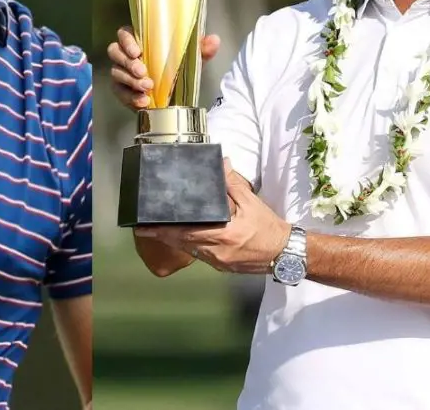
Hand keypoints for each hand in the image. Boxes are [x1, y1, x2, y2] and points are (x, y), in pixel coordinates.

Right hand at [107, 26, 220, 110]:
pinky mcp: (121, 90)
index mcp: (140, 40)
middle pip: (115, 52)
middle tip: (144, 72)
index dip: (127, 41)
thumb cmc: (179, 68)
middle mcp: (126, 54)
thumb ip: (202, 49)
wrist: (175, 94)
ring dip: (131, 81)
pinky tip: (143, 102)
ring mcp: (121, 72)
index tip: (137, 51)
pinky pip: (119, 93)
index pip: (124, 34)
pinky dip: (130, 98)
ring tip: (148, 88)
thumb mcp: (192, 59)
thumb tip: (214, 40)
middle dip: (128, 63)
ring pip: (116, 73)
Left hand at [134, 162, 289, 273]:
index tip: (145, 227)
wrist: (285, 253)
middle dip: (162, 235)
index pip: (185, 233)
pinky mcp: (222, 266)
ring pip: (189, 250)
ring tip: (158, 231)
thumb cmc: (269, 227)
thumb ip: (233, 183)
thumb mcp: (251, 202)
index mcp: (223, 234)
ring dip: (174, 241)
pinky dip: (189, 246)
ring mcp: (218, 261)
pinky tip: (182, 238)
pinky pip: (199, 256)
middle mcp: (217, 251)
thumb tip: (222, 163)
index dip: (163, 230)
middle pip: (182, 243)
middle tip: (144, 227)